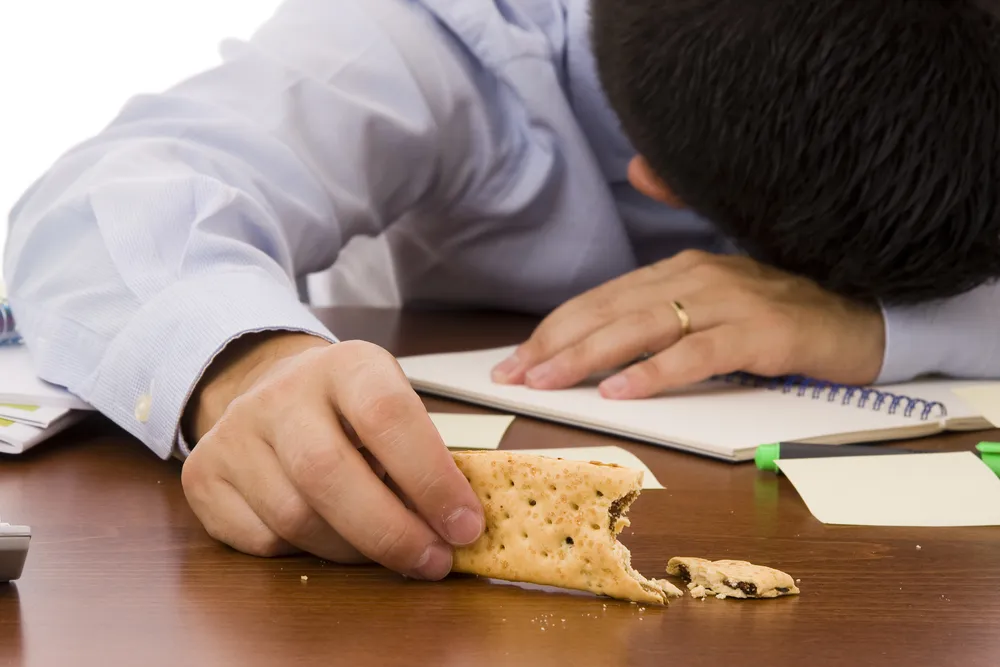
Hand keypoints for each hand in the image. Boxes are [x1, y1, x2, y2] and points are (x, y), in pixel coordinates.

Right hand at [180, 332, 483, 579]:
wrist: (268, 387)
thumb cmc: (350, 409)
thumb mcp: (392, 405)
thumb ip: (423, 453)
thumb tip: (460, 524)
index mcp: (346, 365)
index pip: (388, 416)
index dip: (430, 478)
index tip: (465, 525)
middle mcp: (283, 392)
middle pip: (328, 473)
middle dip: (390, 532)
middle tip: (432, 562)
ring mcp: (235, 433)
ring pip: (294, 517)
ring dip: (353, 551)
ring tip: (387, 554)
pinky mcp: (204, 474)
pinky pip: (261, 539)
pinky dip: (305, 553)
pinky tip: (330, 539)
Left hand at [491, 250, 885, 397]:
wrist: (860, 315)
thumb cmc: (775, 319)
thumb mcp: (712, 304)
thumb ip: (660, 305)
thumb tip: (604, 324)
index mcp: (677, 272)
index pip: (599, 300)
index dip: (553, 330)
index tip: (513, 359)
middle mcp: (695, 277)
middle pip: (610, 311)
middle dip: (555, 345)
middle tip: (513, 375)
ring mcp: (729, 300)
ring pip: (643, 327)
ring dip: (588, 356)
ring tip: (548, 381)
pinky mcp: (760, 331)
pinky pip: (698, 353)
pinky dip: (656, 372)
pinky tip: (621, 391)